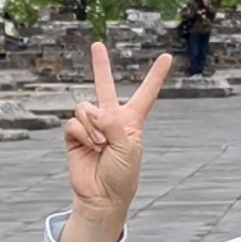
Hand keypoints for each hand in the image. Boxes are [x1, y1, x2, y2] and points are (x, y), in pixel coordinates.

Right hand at [60, 40, 171, 241]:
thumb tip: (91, 110)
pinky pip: (74, 123)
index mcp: (131, 121)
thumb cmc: (122, 175)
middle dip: (100, 65)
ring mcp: (91, 126)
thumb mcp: (128, 147)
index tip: (167, 57)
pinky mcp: (75, 136)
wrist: (102, 196)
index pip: (146, 93)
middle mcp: (110, 119)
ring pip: (85, 108)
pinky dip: (82, 134)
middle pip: (105, 86)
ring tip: (100, 145)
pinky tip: (89, 146)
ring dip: (93, 127)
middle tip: (97, 45)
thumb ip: (112, 124)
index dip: (156, 75)